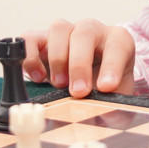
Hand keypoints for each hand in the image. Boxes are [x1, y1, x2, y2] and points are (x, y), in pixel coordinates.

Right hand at [21, 19, 135, 96]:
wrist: (90, 83)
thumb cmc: (106, 87)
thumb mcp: (117, 98)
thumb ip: (114, 107)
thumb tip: (104, 119)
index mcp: (118, 41)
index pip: (117, 45)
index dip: (111, 66)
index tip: (106, 88)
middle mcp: (92, 30)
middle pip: (84, 32)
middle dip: (80, 64)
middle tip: (78, 92)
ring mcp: (66, 32)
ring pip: (59, 29)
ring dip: (57, 58)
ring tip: (59, 84)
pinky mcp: (41, 39)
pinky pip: (30, 39)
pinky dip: (31, 57)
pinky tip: (38, 78)